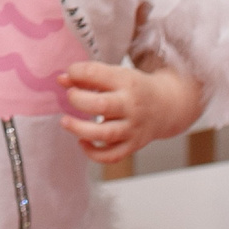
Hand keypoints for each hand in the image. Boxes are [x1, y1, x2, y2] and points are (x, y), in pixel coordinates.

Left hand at [58, 60, 203, 162]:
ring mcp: (133, 128)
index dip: (76, 72)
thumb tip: (61, 79)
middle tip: (70, 96)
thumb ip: (88, 76)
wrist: (167, 107)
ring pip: (105, 134)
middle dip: (78, 100)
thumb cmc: (134, 89)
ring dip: (80, 129)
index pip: (96, 73)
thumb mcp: (116, 75)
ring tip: (65, 121)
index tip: (70, 74)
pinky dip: (94, 153)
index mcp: (126, 82)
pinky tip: (82, 142)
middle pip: (101, 105)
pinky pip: (112, 155)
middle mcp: (131, 106)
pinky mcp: (133, 145)